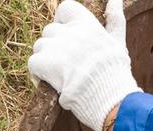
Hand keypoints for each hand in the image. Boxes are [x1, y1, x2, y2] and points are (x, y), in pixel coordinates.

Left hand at [28, 0, 141, 130]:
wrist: (110, 99)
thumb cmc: (116, 73)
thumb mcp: (118, 42)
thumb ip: (115, 19)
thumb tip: (115, 0)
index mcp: (88, 24)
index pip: (65, 8)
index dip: (63, 22)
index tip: (69, 37)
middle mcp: (70, 32)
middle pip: (50, 31)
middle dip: (55, 46)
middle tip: (68, 64)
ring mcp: (56, 47)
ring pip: (40, 47)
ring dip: (46, 60)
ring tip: (60, 75)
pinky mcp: (45, 63)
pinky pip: (33, 63)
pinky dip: (38, 74)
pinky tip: (51, 83)